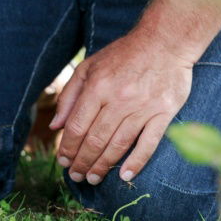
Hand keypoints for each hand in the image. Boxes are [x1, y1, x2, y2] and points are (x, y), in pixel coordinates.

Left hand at [50, 31, 193, 184]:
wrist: (164, 41)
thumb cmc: (123, 54)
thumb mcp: (90, 66)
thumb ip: (70, 94)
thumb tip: (56, 125)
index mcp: (98, 85)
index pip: (78, 126)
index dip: (68, 147)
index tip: (64, 161)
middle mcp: (118, 98)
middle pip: (95, 139)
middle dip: (82, 162)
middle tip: (76, 176)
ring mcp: (142, 107)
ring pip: (118, 145)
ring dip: (103, 166)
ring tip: (93, 179)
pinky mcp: (163, 113)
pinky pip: (148, 144)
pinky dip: (136, 162)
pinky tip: (125, 175)